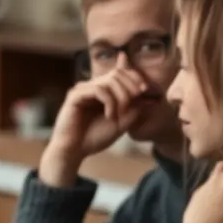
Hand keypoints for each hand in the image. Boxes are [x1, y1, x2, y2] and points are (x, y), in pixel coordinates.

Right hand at [39, 64, 147, 185]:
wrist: (75, 150)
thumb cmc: (95, 138)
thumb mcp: (122, 123)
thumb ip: (133, 109)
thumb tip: (147, 96)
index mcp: (101, 91)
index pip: (119, 72)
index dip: (133, 75)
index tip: (145, 88)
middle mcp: (91, 87)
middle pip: (117, 74)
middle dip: (131, 87)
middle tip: (137, 101)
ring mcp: (83, 90)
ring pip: (109, 80)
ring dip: (121, 97)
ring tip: (119, 114)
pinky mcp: (75, 95)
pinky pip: (99, 90)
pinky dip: (109, 102)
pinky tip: (109, 115)